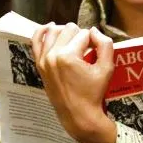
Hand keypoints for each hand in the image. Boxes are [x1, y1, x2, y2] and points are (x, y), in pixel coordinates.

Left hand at [31, 22, 116, 142]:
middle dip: (80, 36)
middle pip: (69, 30)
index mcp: (68, 56)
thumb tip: (94, 31)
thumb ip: (105, 44)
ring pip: (54, 31)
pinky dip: (43, 32)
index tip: (96, 53)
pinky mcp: (39, 64)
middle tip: (87, 50)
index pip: (84, 34)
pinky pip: (36, 40)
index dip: (94, 41)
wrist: (78, 115)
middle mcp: (52, 55)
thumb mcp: (106, 68)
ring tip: (74, 41)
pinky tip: (51, 28)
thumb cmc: (93, 93)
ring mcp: (43, 60)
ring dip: (65, 32)